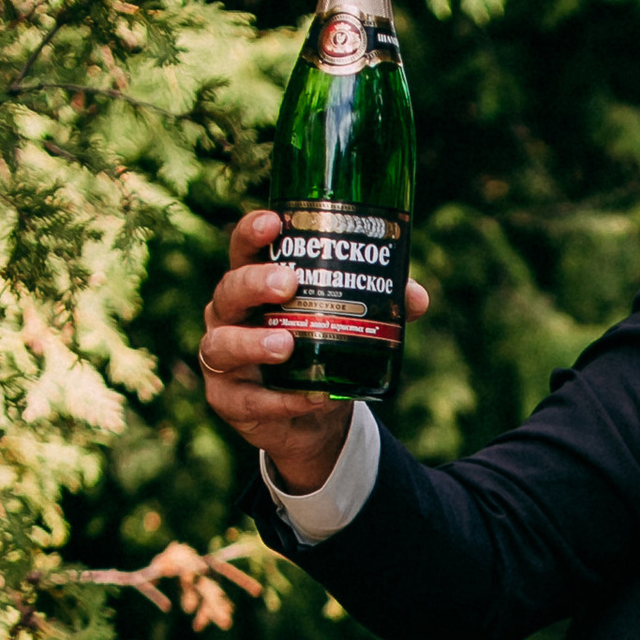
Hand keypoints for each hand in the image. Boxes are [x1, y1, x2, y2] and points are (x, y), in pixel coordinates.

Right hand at [196, 211, 431, 489]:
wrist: (309, 417)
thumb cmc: (320, 350)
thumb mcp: (347, 323)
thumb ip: (381, 306)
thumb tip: (416, 298)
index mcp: (253, 284)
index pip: (243, 249)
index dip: (251, 232)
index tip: (273, 222)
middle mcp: (230, 316)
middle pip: (229, 291)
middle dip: (254, 284)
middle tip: (287, 284)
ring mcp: (223, 358)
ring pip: (223, 345)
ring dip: (253, 343)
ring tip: (286, 345)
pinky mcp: (228, 400)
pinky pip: (249, 400)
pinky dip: (281, 400)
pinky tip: (309, 397)